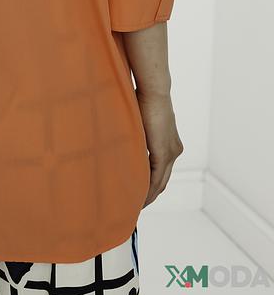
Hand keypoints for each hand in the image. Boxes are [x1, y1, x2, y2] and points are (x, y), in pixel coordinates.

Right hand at [136, 89, 183, 207]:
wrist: (153, 90)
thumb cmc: (143, 98)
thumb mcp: (140, 121)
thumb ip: (136, 134)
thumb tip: (121, 137)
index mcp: (170, 143)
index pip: (162, 171)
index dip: (152, 184)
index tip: (139, 193)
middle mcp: (174, 150)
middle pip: (162, 180)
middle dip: (150, 194)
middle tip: (136, 204)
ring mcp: (171, 152)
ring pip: (160, 181)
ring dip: (149, 194)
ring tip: (135, 204)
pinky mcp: (164, 152)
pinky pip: (155, 177)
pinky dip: (148, 188)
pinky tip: (138, 196)